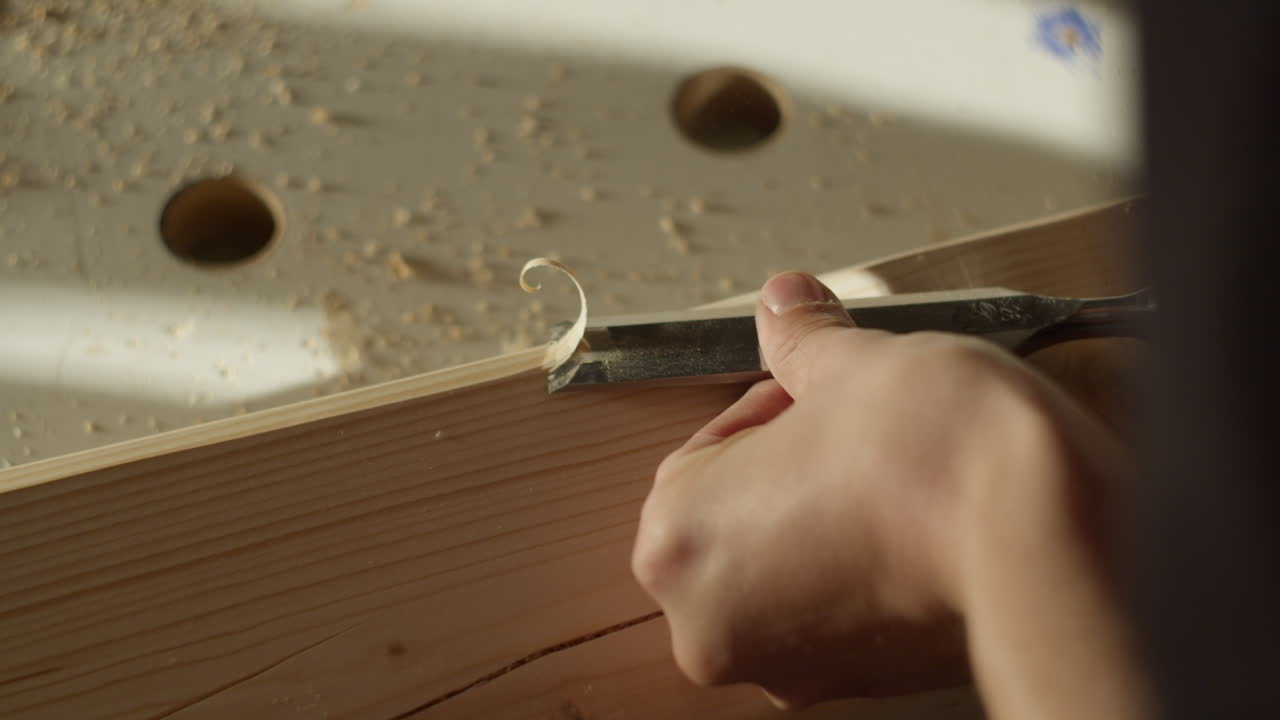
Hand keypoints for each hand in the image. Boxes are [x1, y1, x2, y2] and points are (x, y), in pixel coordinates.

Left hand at [631, 273, 1150, 717]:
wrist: (1046, 538)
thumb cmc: (934, 459)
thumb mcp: (852, 363)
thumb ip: (799, 338)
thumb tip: (785, 305)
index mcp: (676, 546)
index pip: (705, 453)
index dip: (772, 408)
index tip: (818, 393)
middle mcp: (714, 627)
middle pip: (744, 517)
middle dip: (797, 469)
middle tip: (858, 431)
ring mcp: (792, 668)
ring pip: (794, 568)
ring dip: (833, 520)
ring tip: (896, 479)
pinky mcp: (866, 685)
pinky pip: (846, 612)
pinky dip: (871, 572)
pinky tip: (917, 529)